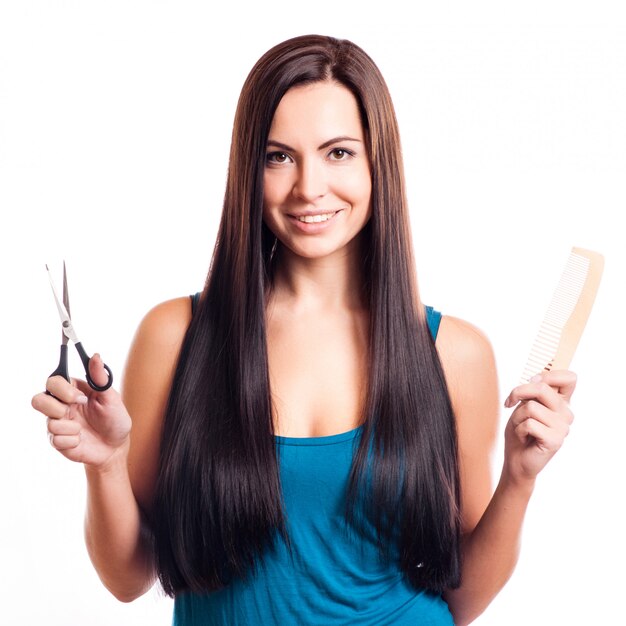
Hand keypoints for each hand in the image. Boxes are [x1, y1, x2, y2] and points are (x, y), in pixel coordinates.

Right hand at [31, 354, 131, 469]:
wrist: (116, 446)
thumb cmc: (115, 419)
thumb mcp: (112, 397)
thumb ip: (101, 378)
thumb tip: (96, 356)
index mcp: (72, 391)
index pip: (52, 381)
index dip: (62, 389)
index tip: (81, 398)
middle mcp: (61, 406)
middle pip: (38, 400)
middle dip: (55, 407)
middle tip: (76, 411)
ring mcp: (58, 424)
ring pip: (49, 423)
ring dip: (72, 427)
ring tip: (83, 429)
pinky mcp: (57, 441)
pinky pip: (56, 440)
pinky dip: (73, 441)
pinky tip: (81, 440)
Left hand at [502, 369, 576, 483]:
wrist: (516, 459)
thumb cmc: (520, 431)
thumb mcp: (524, 405)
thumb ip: (534, 391)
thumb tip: (537, 379)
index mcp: (561, 402)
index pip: (569, 378)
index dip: (548, 375)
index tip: (532, 382)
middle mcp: (566, 413)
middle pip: (542, 388)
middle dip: (519, 393)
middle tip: (510, 403)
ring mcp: (563, 427)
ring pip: (531, 407)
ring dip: (517, 417)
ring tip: (521, 428)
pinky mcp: (556, 440)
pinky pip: (529, 424)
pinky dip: (519, 430)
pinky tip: (525, 438)